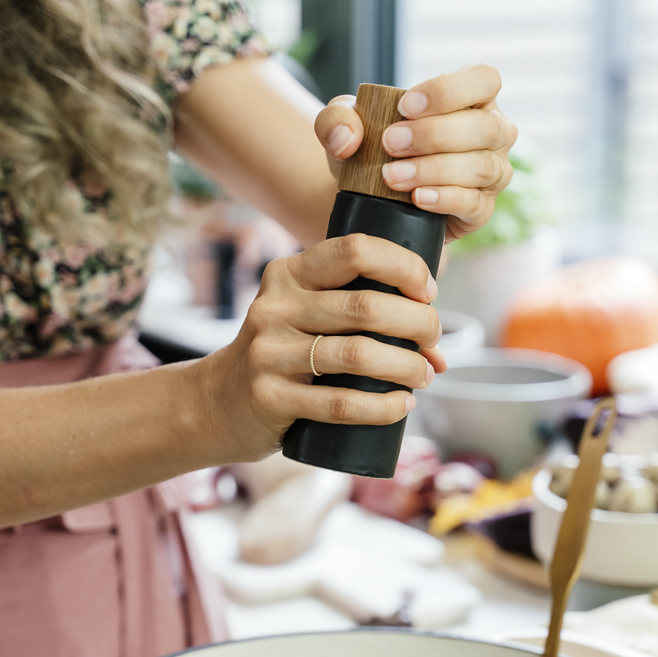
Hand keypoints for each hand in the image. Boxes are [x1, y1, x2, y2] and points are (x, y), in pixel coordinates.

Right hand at [202, 234, 446, 460]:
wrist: (217, 404)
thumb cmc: (282, 355)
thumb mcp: (302, 316)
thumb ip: (357, 316)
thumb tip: (439, 350)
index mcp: (287, 274)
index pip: (355, 249)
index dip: (404, 267)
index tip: (428, 294)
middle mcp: (275, 307)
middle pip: (366, 306)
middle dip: (417, 324)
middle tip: (434, 342)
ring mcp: (270, 354)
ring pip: (359, 355)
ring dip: (407, 367)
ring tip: (425, 375)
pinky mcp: (271, 398)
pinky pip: (341, 404)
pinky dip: (383, 407)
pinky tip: (402, 405)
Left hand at [315, 65, 516, 242]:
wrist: (368, 197)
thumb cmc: (370, 148)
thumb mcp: (345, 126)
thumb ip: (337, 119)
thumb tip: (346, 139)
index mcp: (472, 99)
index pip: (484, 80)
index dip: (450, 90)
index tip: (406, 106)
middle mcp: (491, 133)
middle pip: (484, 127)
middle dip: (434, 135)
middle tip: (390, 144)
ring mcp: (491, 173)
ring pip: (481, 167)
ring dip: (434, 170)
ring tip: (392, 176)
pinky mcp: (480, 210)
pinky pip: (475, 204)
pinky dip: (445, 199)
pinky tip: (417, 199)